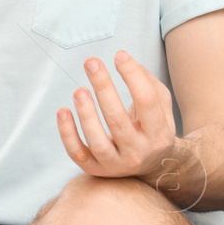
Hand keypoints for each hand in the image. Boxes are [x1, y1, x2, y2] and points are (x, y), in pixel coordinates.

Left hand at [56, 50, 176, 178]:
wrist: (152, 169)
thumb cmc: (151, 129)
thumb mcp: (161, 108)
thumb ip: (149, 83)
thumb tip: (125, 59)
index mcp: (159, 133)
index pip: (147, 102)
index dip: (133, 76)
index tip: (119, 56)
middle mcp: (138, 151)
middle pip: (118, 120)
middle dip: (103, 88)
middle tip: (91, 63)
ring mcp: (116, 163)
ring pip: (98, 141)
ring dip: (86, 114)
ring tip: (79, 90)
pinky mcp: (95, 169)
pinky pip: (77, 152)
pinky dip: (67, 133)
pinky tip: (63, 111)